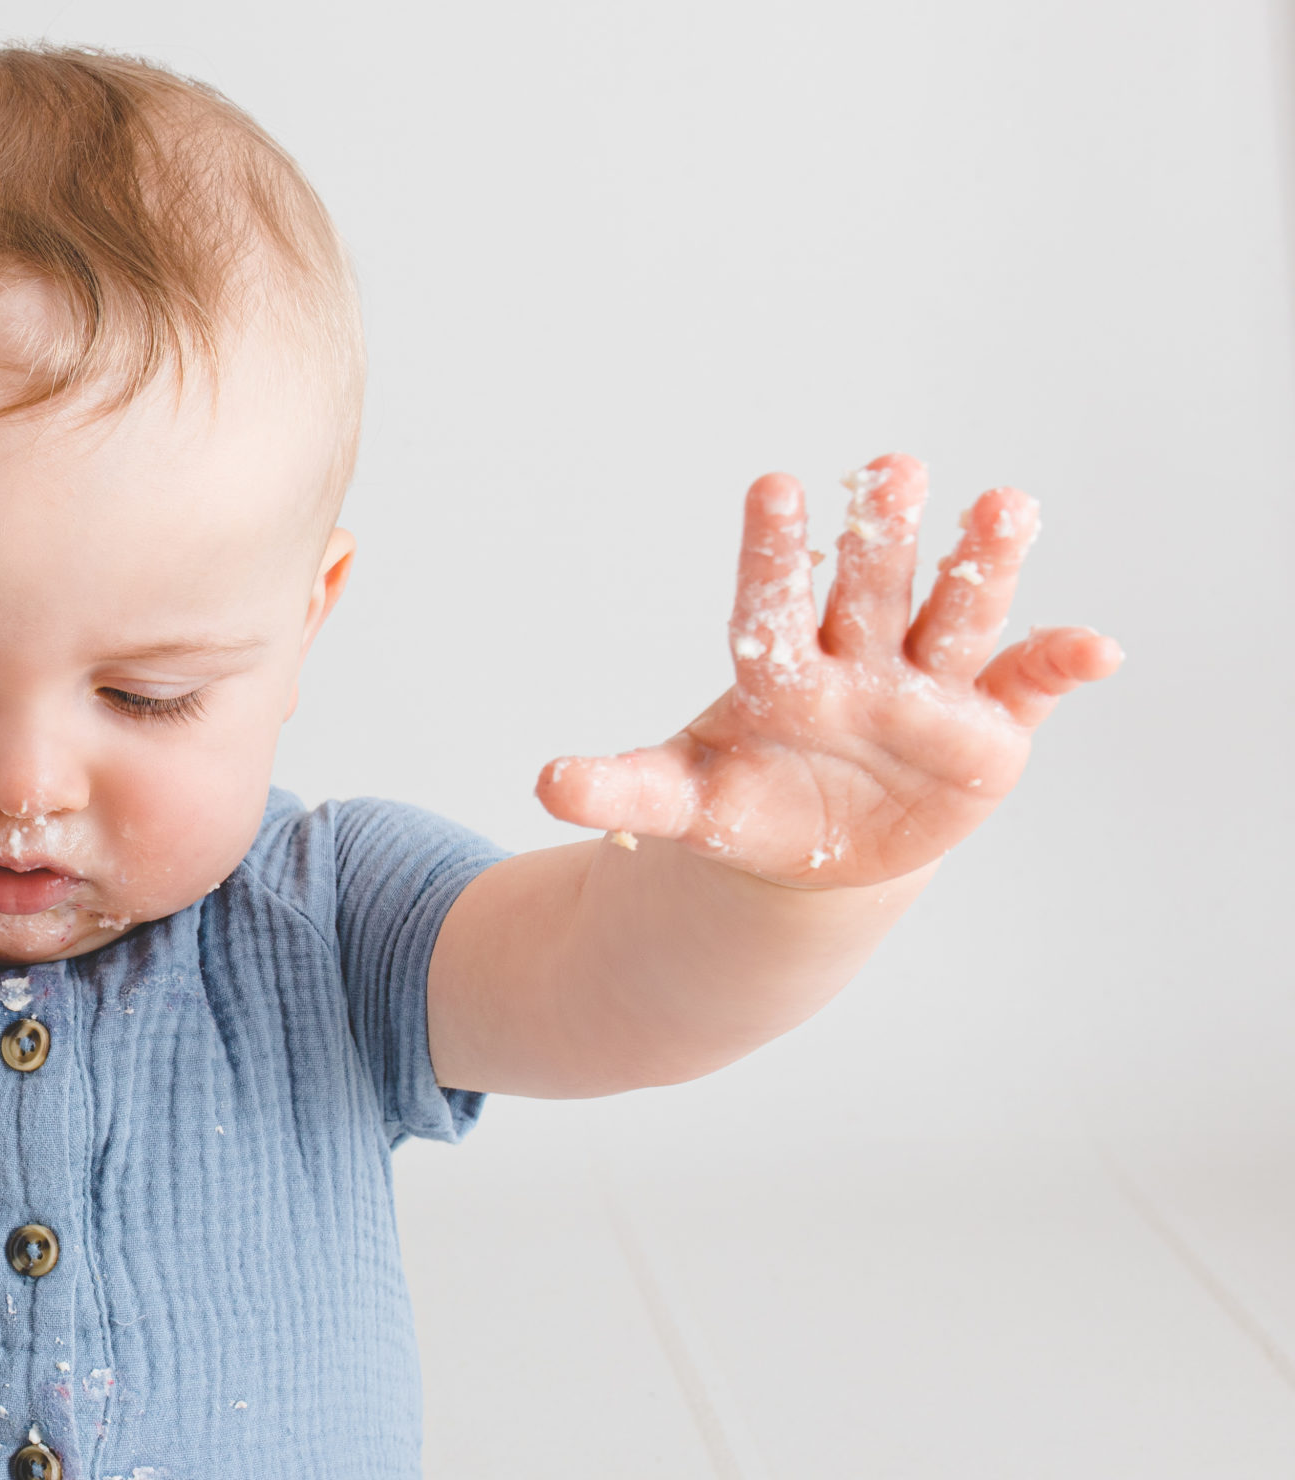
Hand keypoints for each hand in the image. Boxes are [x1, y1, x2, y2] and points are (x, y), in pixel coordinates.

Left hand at [535, 454, 1121, 887]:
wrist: (813, 849)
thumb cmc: (744, 804)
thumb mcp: (681, 804)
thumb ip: (622, 791)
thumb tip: (547, 783)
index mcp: (779, 670)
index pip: (774, 601)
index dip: (775, 552)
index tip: (774, 488)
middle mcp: (858, 659)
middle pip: (871, 587)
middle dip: (880, 534)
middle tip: (890, 468)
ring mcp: (926, 687)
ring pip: (956, 614)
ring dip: (983, 564)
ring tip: (1005, 505)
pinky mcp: (987, 728)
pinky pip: (1027, 686)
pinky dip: (1061, 664)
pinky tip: (1096, 648)